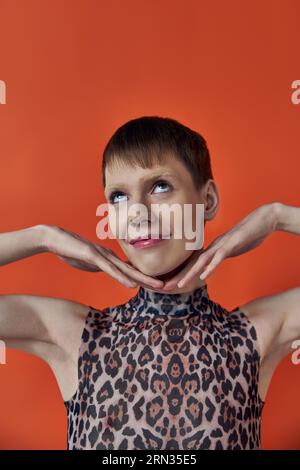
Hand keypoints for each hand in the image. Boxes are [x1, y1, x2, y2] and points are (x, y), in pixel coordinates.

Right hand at [41, 225, 164, 289]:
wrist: (53, 238)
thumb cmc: (70, 250)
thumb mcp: (88, 263)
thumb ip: (100, 268)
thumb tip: (110, 273)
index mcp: (109, 258)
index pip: (130, 271)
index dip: (144, 279)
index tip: (159, 287)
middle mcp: (109, 255)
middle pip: (134, 270)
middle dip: (151, 279)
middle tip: (169, 287)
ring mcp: (102, 255)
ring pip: (126, 269)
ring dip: (143, 279)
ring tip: (159, 286)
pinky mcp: (92, 255)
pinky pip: (109, 268)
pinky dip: (121, 277)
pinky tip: (132, 284)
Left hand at [162, 203, 276, 289]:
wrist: (264, 219)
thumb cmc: (250, 235)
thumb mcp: (234, 249)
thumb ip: (224, 255)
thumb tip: (215, 262)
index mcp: (214, 249)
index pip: (194, 264)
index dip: (182, 275)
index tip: (170, 286)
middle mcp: (214, 246)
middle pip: (193, 263)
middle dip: (179, 276)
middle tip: (165, 287)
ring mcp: (223, 244)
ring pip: (202, 261)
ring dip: (190, 273)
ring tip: (179, 285)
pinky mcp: (233, 244)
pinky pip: (220, 257)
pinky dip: (211, 267)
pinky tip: (204, 276)